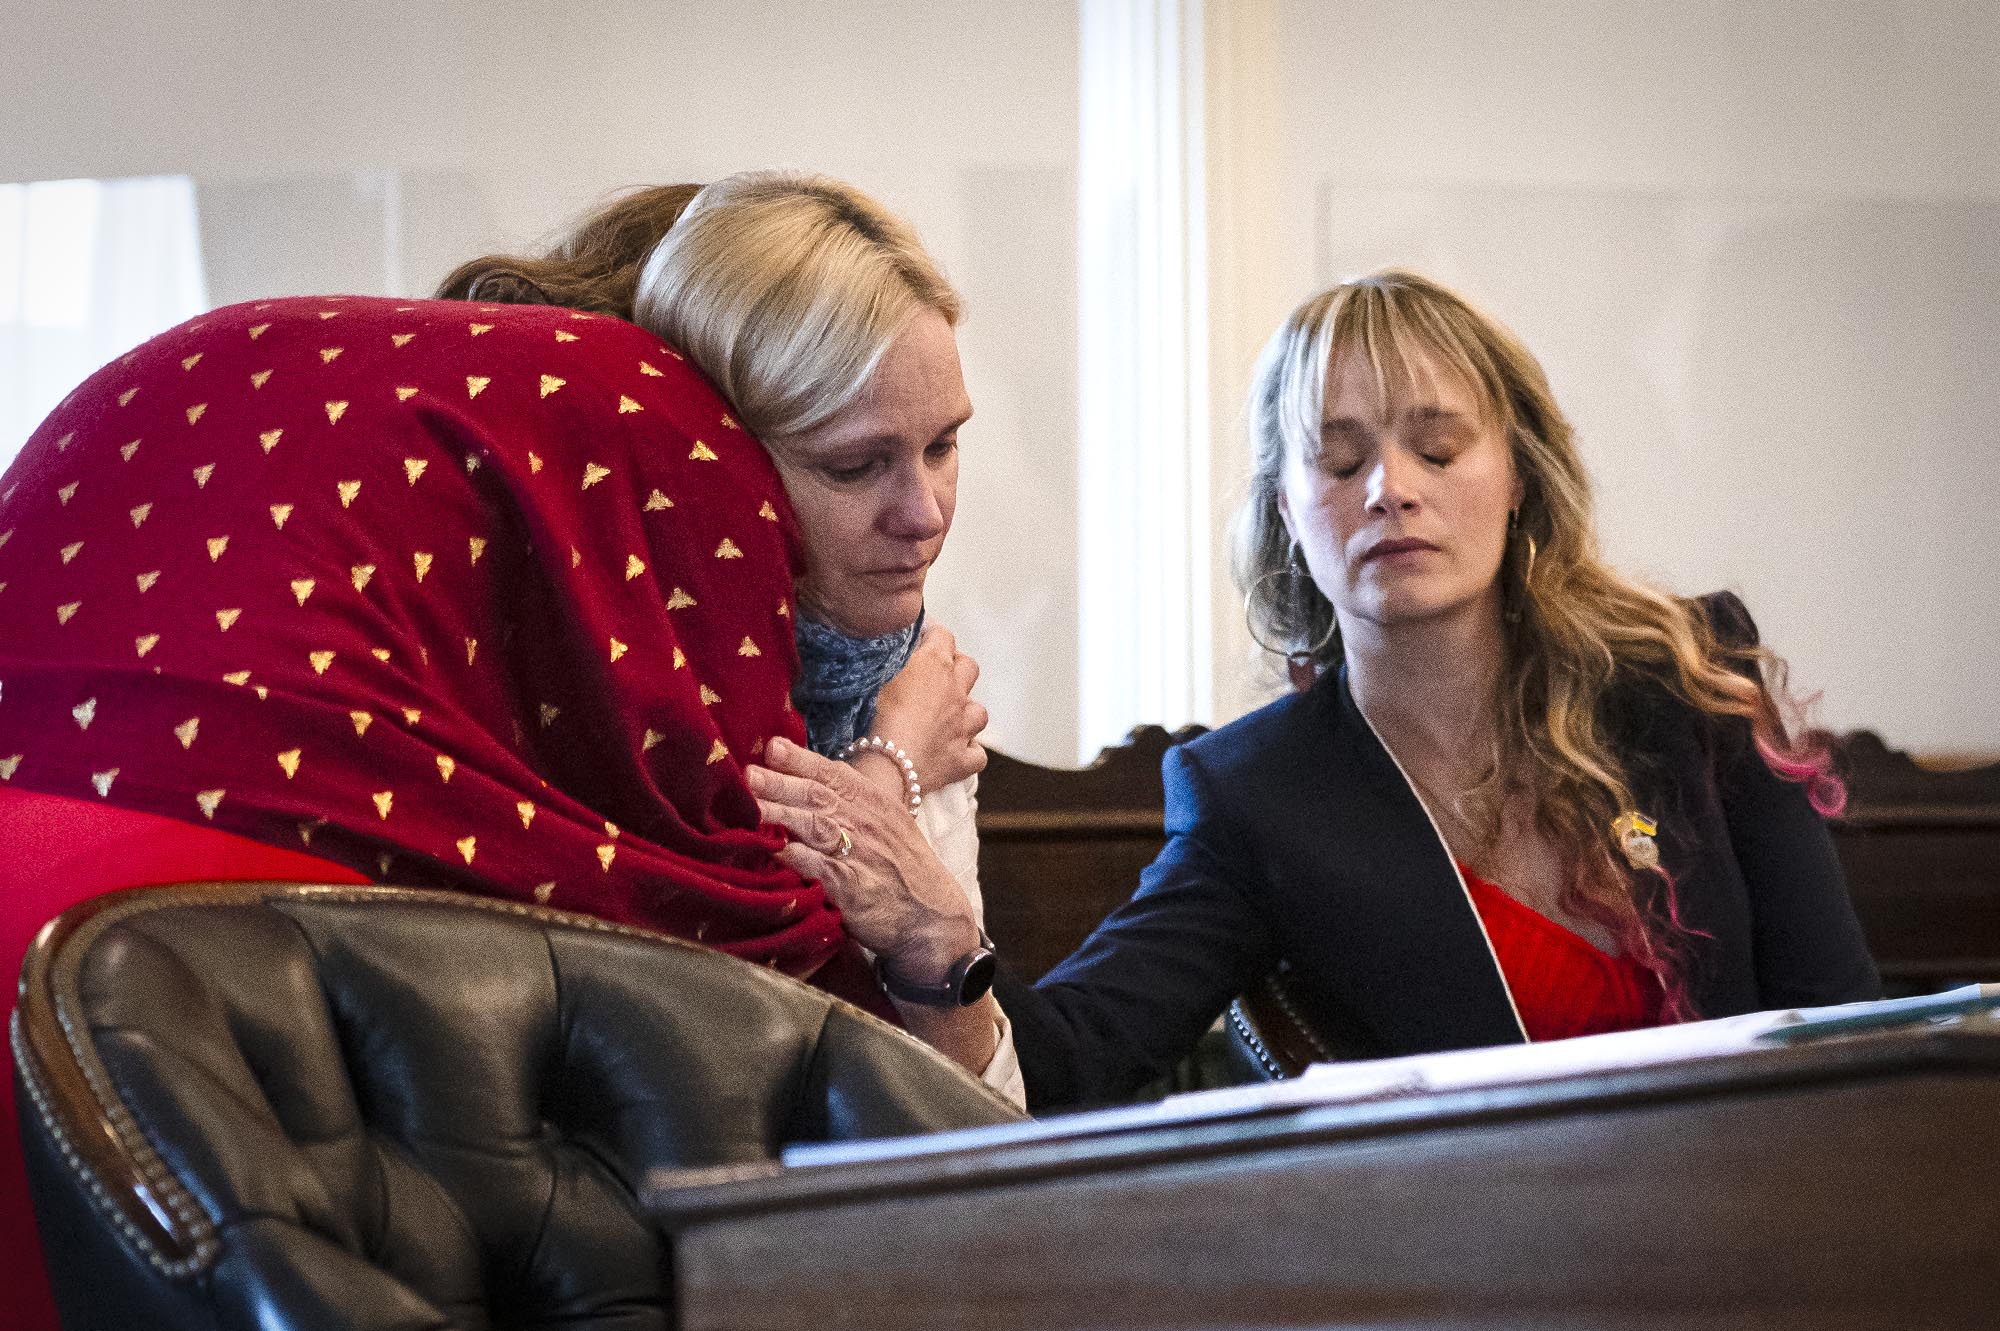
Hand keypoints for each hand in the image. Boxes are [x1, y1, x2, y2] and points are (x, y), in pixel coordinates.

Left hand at [748, 737, 978, 982]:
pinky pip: (820, 868)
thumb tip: (807, 780)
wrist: (932, 914)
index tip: (773, 747)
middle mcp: (866, 822)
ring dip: (781, 814)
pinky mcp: (852, 888)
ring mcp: (860, 854)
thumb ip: (852, 800)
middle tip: (748, 773)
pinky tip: (773, 850)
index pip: (833, 773)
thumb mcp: (887, 822)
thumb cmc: (903, 866)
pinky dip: (796, 857)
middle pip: (818, 796)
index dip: (801, 759)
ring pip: (815, 826)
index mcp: (874, 802)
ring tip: (751, 807)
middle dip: (781, 782)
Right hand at [869, 625, 987, 789]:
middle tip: (936, 676)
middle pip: (969, 667)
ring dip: (966, 712)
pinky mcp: (963, 759)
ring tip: (947, 718)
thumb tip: (893, 646)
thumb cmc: (872, 715)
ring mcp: (964, 726)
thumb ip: (888, 658)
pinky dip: (968, 752)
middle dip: (957, 667)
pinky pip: (977, 754)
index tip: (921, 638)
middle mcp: (956, 691)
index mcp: (934, 664)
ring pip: (979, 711)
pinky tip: (955, 752)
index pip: (943, 635)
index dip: (933, 634)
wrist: (886, 765)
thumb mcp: (873, 675)